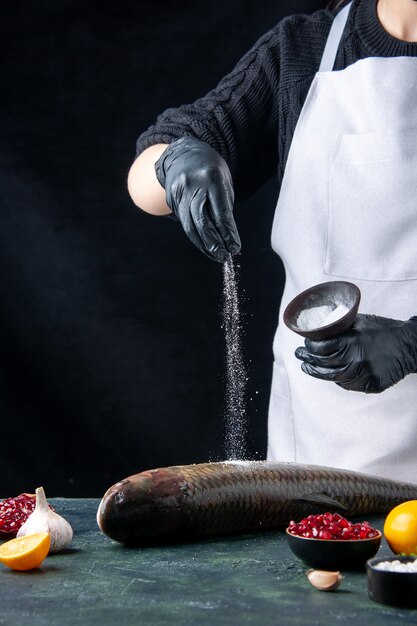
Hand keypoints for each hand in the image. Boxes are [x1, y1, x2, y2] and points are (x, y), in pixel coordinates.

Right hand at [155, 136, 240, 262]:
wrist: (184, 154)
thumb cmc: (211, 171)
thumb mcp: (223, 183)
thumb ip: (223, 208)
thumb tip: (227, 238)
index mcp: (211, 179)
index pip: (220, 213)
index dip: (228, 234)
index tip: (235, 248)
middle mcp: (192, 185)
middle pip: (202, 222)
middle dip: (214, 243)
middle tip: (223, 257)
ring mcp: (179, 192)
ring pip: (190, 226)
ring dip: (203, 245)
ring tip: (215, 255)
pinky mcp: (171, 199)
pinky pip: (184, 222)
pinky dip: (195, 236)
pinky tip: (204, 245)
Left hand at [295, 314, 416, 393]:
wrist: (410, 346)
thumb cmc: (384, 330)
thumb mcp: (360, 322)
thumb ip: (340, 326)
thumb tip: (317, 327)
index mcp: (353, 341)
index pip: (322, 347)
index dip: (310, 347)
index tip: (304, 345)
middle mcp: (357, 359)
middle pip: (324, 363)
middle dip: (308, 360)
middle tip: (300, 356)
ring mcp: (364, 374)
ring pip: (333, 377)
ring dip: (317, 372)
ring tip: (307, 367)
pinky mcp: (370, 385)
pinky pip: (347, 385)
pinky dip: (337, 379)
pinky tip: (329, 374)